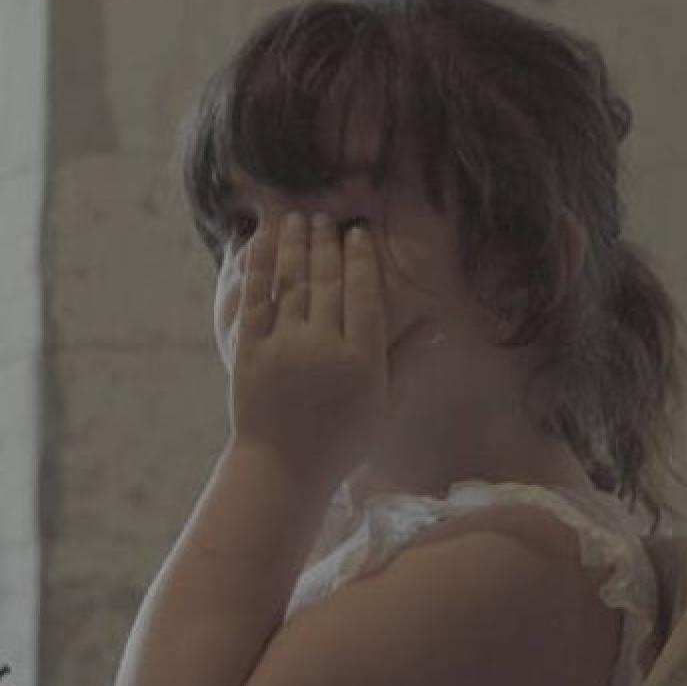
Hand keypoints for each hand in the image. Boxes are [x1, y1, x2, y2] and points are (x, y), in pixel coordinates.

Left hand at [228, 211, 388, 490]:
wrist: (282, 468)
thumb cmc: (340, 440)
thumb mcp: (383, 404)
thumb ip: (406, 360)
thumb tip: (437, 323)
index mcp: (361, 359)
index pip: (363, 294)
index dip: (360, 259)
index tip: (356, 233)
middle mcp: (323, 348)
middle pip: (327, 282)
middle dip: (326, 244)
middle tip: (324, 217)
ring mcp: (284, 349)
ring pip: (292, 284)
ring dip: (294, 246)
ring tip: (296, 219)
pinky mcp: (249, 354)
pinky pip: (254, 302)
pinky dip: (257, 269)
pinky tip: (259, 242)